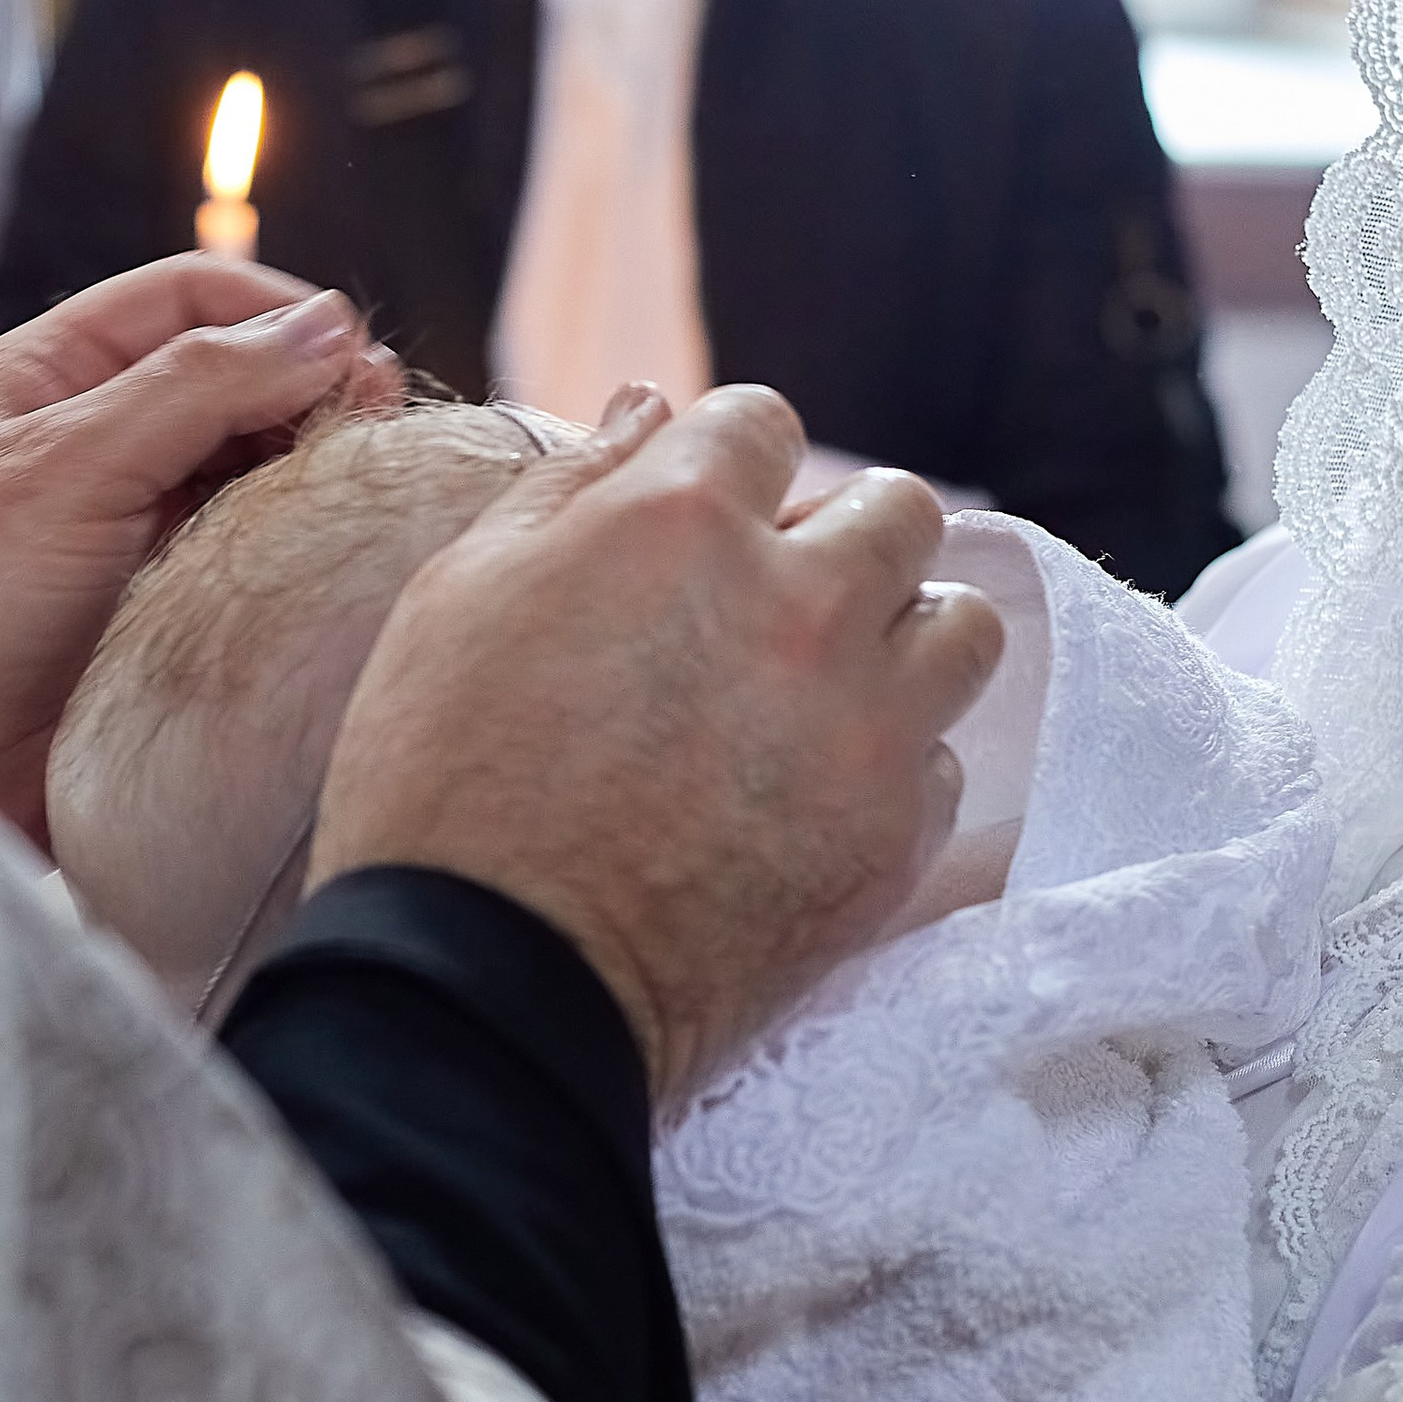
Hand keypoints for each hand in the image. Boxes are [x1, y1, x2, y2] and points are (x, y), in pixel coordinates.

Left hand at [0, 255, 397, 843]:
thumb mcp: (66, 472)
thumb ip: (194, 388)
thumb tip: (328, 326)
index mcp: (43, 378)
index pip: (182, 299)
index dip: (274, 311)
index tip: (356, 352)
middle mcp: (87, 440)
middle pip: (227, 380)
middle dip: (307, 389)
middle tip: (380, 424)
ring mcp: (124, 528)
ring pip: (244, 467)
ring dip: (308, 467)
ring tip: (366, 488)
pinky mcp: (155, 609)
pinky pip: (244, 551)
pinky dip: (293, 541)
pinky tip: (332, 551)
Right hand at [309, 384, 1006, 1109]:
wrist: (490, 990)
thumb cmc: (441, 786)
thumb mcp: (459, 596)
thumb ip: (568, 488)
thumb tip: (651, 411)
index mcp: (682, 521)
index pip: (765, 424)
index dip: (728, 468)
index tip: (705, 524)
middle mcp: (801, 603)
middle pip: (899, 510)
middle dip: (843, 538)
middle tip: (778, 603)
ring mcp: (864, 723)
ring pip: (962, 627)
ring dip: (904, 639)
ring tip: (831, 689)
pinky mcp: (896, 836)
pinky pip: (945, 763)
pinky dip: (895, 768)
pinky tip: (815, 797)